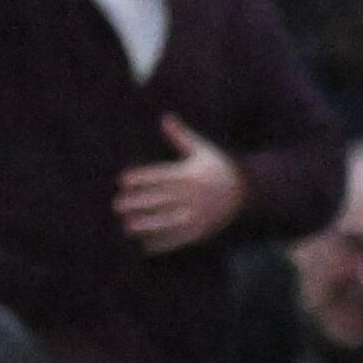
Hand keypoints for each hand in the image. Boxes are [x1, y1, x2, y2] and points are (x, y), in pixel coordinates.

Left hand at [114, 119, 247, 251]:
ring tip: (127, 226)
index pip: (161, 176)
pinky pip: (179, 239)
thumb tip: (165, 117)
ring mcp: (197, 215)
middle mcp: (192, 196)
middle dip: (137, 203)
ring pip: (167, 222)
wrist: (245, 191)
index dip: (141, 178)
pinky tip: (145, 245)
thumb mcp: (202, 149)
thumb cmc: (217, 168)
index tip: (122, 180)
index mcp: (190, 174)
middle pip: (160, 200)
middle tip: (117, 205)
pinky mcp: (201, 231)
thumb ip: (181, 136)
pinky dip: (162, 243)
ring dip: (146, 226)